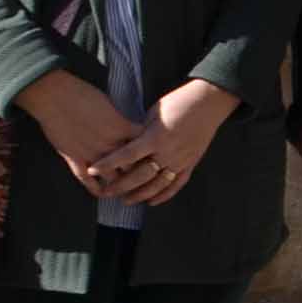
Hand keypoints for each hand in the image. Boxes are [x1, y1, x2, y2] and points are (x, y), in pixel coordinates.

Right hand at [18, 70, 142, 189]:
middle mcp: (111, 144)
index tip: (153, 160)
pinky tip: (103, 193)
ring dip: (121, 186)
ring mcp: (93, 154)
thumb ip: (119, 121)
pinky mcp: (75, 160)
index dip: (150, 156)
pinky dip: (97, 190)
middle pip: (134, 167)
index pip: (145, 149)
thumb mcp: (109, 105)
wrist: (55, 96)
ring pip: (114, 179)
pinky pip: (89, 182)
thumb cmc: (82, 93)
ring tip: (126, 191)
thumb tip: (128, 128)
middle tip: (144, 182)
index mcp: (122, 128)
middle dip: (140, 175)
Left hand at [84, 80, 239, 207]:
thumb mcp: (153, 113)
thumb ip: (140, 132)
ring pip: (157, 185)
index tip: (92, 169)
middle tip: (106, 192)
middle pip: (140, 175)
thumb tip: (125, 145)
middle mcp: (167, 153)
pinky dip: (164, 195)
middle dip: (120, 186)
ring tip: (125, 201)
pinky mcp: (191, 163)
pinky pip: (176, 184)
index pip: (126, 155)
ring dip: (140, 195)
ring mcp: (181, 160)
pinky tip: (152, 201)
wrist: (209, 102)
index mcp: (156, 137)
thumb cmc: (178, 101)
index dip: (108, 163)